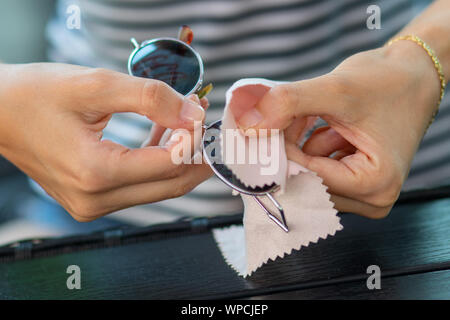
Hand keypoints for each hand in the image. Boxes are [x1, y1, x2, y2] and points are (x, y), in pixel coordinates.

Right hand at [0, 63, 211, 220]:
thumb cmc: (36, 95)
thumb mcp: (97, 85)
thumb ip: (151, 99)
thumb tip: (193, 114)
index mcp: (96, 173)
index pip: (169, 164)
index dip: (195, 139)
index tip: (203, 113)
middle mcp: (95, 200)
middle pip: (170, 185)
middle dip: (196, 155)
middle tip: (210, 126)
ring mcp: (92, 206)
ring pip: (157, 188)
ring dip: (179, 158)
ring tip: (189, 122)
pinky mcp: (91, 201)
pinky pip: (139, 187)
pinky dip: (157, 164)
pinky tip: (164, 136)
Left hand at [232, 42, 439, 217]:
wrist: (411, 75)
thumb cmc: (386, 82)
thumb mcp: (335, 90)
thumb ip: (288, 104)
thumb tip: (247, 124)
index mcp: (376, 184)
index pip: (309, 179)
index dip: (281, 152)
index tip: (260, 129)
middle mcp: (373, 198)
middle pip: (308, 182)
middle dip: (291, 147)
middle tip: (290, 114)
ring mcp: (364, 194)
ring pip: (309, 176)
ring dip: (301, 144)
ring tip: (316, 115)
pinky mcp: (354, 182)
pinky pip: (317, 171)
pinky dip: (311, 147)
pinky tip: (324, 124)